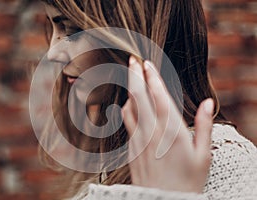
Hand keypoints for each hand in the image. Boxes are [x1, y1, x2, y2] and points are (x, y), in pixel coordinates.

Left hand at [122, 56, 213, 192]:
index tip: (146, 63)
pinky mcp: (131, 148)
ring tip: (130, 76)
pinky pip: (126, 122)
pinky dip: (127, 107)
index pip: (159, 96)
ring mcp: (138, 139)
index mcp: (172, 131)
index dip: (152, 78)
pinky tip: (129, 102)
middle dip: (134, 75)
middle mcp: (152, 131)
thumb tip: (207, 102)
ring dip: (129, 90)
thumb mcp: (203, 155)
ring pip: (129, 107)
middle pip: (139, 96)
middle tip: (131, 60)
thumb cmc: (188, 181)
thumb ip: (204, 126)